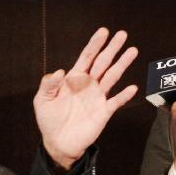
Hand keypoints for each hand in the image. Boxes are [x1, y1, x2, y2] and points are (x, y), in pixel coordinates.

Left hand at [34, 27, 138, 170]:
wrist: (58, 142)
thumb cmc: (49, 119)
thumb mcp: (42, 100)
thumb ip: (48, 85)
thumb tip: (59, 71)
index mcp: (74, 78)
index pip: (87, 57)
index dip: (95, 44)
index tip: (104, 31)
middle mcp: (89, 84)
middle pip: (103, 62)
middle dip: (112, 48)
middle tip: (122, 35)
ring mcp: (98, 97)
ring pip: (112, 77)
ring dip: (122, 64)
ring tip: (132, 51)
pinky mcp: (103, 112)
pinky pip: (116, 102)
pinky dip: (124, 95)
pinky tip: (132, 87)